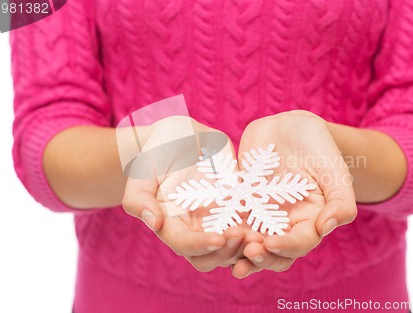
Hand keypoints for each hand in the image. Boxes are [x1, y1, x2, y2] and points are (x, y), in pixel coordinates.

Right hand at [122, 116, 261, 271]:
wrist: (183, 135)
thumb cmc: (158, 150)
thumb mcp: (143, 168)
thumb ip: (139, 197)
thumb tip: (153, 222)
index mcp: (170, 224)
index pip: (184, 245)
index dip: (201, 245)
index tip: (219, 238)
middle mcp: (194, 228)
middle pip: (211, 256)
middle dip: (228, 252)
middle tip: (245, 237)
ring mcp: (217, 221)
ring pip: (233, 248)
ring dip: (246, 247)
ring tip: (261, 235)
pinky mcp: (236, 209)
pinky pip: (251, 226)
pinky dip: (260, 230)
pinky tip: (273, 224)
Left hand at [232, 110, 356, 277]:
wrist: (290, 127)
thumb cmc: (319, 147)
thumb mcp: (335, 170)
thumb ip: (341, 201)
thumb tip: (327, 228)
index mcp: (310, 221)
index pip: (300, 243)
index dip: (286, 247)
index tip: (271, 244)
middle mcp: (284, 224)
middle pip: (273, 252)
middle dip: (260, 257)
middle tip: (247, 253)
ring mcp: (260, 215)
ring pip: (248, 241)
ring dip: (237, 250)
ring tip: (224, 249)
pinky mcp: (241, 202)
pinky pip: (229, 218)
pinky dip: (220, 227)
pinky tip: (209, 230)